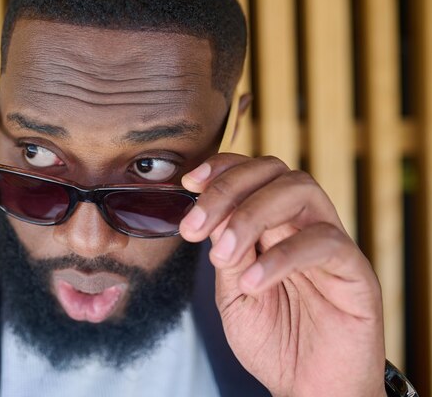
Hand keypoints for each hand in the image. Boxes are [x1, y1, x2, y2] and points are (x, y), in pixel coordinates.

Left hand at [179, 153, 385, 396]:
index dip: (222, 168)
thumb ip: (226, 253)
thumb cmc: (274, 341)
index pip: (253, 175)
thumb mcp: (233, 294)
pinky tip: (253, 281)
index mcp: (274, 226)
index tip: (188, 184)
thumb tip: (208, 215)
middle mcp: (303, 225)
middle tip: (194, 227)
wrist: (311, 388)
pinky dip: (281, 257)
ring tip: (223, 255)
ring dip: (250, 215)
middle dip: (227, 190)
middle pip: (274, 171)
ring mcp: (331, 243)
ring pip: (300, 191)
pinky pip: (323, 242)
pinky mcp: (355, 270)